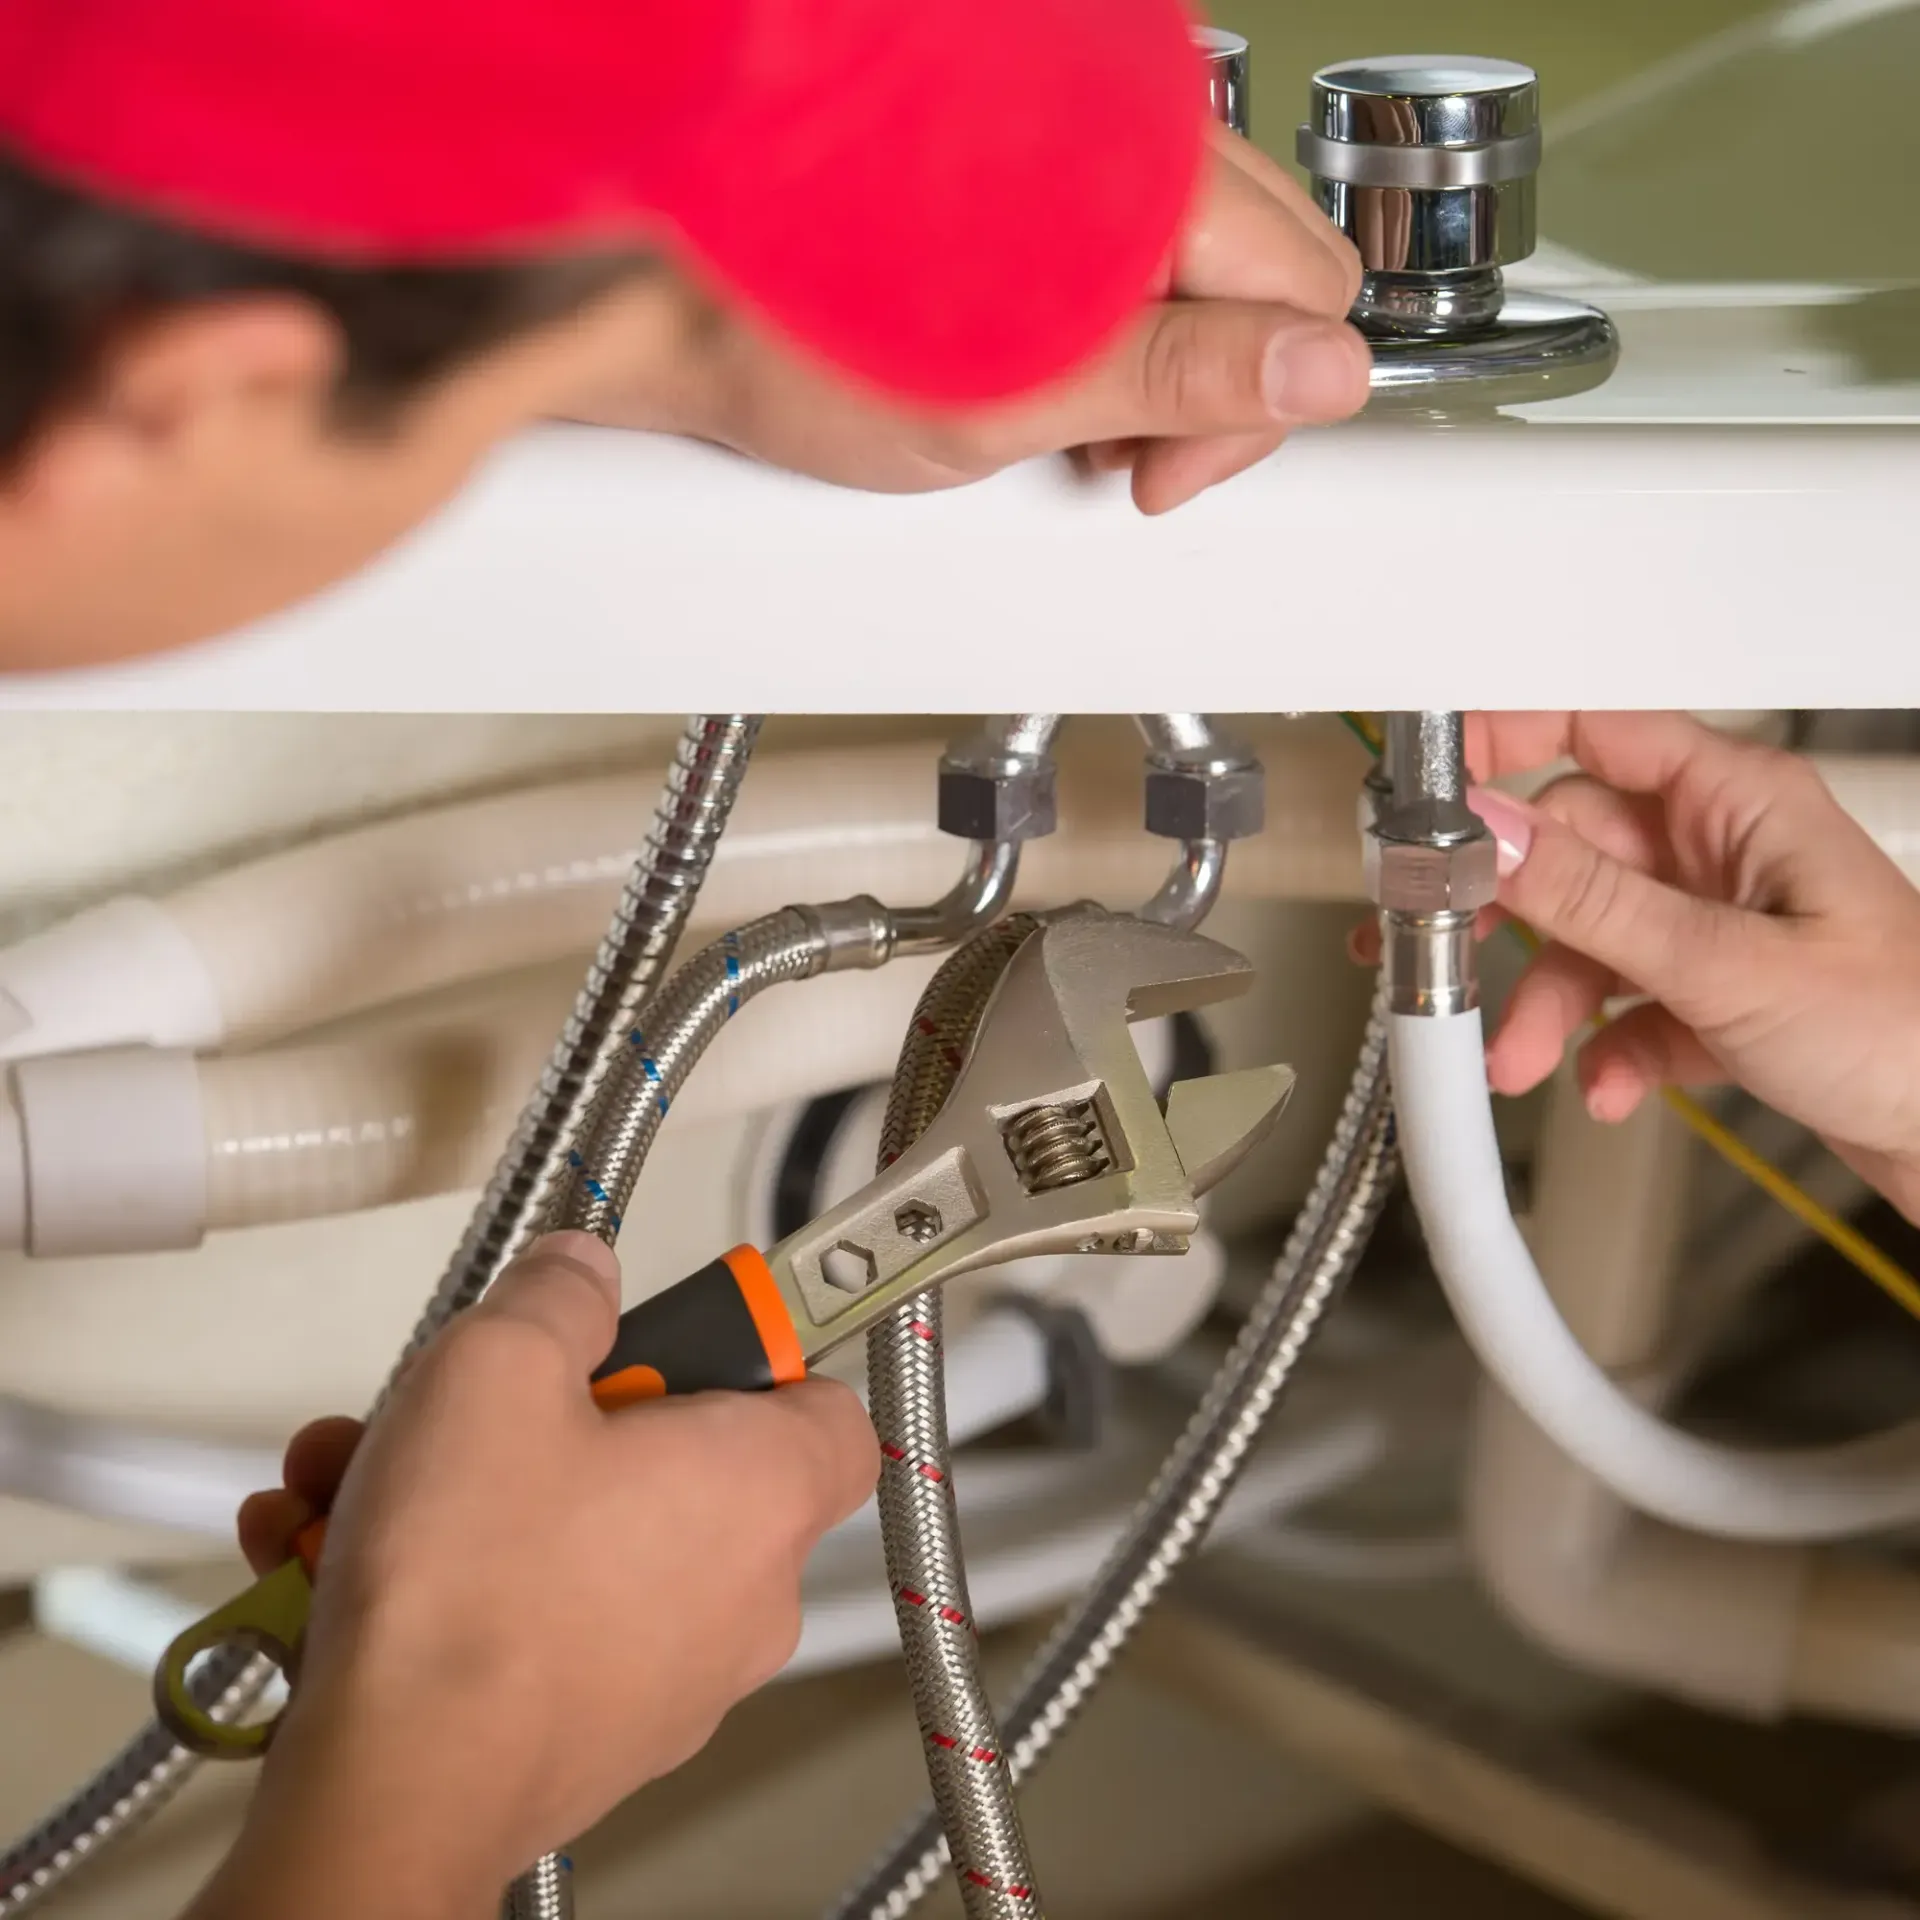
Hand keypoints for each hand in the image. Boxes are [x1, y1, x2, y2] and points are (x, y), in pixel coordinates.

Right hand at [194, 1233, 875, 1917]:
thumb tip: (581, 1272)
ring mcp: (673, 1675)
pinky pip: (537, 1617)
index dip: (751, 1351)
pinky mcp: (593, 1731)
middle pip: (672, 1460)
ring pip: (582, 1536)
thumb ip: (558, 1296)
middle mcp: (743, 1592)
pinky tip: (346, 1558)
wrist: (392, 1793)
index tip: (673, 1326)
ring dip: (472, 1495)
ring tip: (366, 1480)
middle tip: (477, 1404)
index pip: (825, 1402)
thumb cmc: (469, 1591)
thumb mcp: (500, 1367)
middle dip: (552, 1417)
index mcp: (762, 1489)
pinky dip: (456, 1581)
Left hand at [574, 125, 1369, 512]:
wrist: (664, 295)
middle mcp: (1126, 120)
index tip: (1158, 475)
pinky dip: (1106, 315)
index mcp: (1146, 168)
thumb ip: (1181, 376)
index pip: (1311, 292)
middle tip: (1116, 454)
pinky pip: (1128, 238)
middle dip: (1216, 383)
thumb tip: (1323, 372)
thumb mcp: (1012, 395)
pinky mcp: (1033, 156)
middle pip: (1274, 264)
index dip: (1249, 411)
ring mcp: (1079, 130)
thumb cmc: (799, 333)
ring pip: (1206, 256)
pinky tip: (1038, 357)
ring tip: (1062, 410)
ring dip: (1160, 354)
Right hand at [1457, 712, 1919, 1220]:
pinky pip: (1622, 1005)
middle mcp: (1719, 850)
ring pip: (1585, 937)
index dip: (1503, 743)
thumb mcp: (1727, 965)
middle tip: (1442, 949)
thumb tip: (1490, 834)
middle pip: (1568, 850)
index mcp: (1737, 801)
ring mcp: (1715, 923)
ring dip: (1545, 1002)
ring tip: (1522, 1056)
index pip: (1593, 728)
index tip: (1431, 789)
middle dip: (1506, 917)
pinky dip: (1600, 1049)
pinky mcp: (1714, 995)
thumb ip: (1594, 899)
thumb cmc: (1910, 1034)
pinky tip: (1603, 1083)